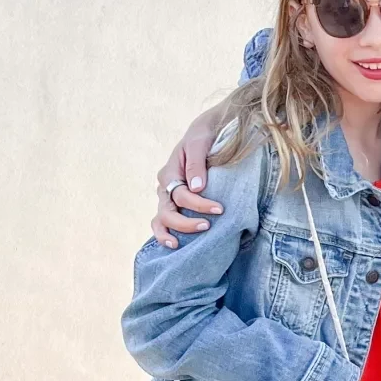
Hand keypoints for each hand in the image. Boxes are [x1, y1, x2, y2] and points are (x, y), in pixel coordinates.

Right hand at [151, 106, 228, 247]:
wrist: (204, 135)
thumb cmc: (203, 138)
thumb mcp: (199, 144)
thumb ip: (197, 164)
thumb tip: (197, 188)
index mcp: (169, 173)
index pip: (180, 195)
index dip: (199, 205)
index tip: (220, 209)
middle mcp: (165, 187)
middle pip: (167, 212)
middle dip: (185, 223)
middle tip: (207, 226)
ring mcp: (167, 197)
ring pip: (160, 219)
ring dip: (169, 233)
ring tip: (179, 245)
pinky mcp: (174, 203)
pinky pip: (163, 221)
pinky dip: (165, 234)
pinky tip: (175, 245)